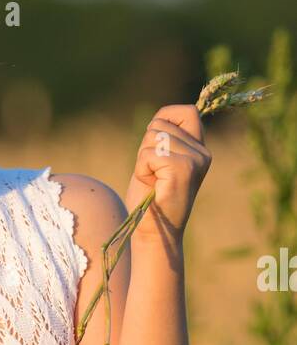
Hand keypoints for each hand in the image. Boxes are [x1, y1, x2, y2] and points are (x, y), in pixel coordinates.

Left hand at [125, 104, 211, 244]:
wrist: (154, 232)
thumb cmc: (151, 199)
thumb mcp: (160, 162)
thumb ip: (165, 139)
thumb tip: (159, 121)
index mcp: (200, 149)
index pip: (186, 111)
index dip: (165, 118)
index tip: (155, 143)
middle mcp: (203, 153)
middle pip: (161, 123)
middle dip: (147, 145)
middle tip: (153, 172)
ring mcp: (195, 160)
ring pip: (154, 137)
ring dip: (143, 159)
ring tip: (153, 180)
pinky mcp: (183, 169)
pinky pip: (149, 154)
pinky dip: (142, 169)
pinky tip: (152, 185)